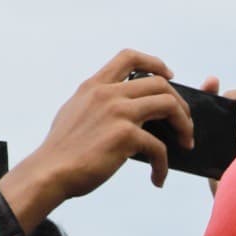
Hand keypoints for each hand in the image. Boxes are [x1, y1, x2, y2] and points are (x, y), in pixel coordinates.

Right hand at [1, 51, 192, 225]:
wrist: (50, 172)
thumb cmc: (63, 150)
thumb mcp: (76, 112)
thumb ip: (97, 103)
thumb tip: (122, 107)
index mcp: (94, 86)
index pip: (129, 57)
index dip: (156, 63)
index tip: (170, 76)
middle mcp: (107, 93)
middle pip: (160, 83)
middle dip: (180, 103)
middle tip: (185, 124)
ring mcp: (117, 112)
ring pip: (169, 105)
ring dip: (184, 126)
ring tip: (185, 144)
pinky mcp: (125, 135)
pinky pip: (159, 147)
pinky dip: (163, 165)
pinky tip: (158, 178)